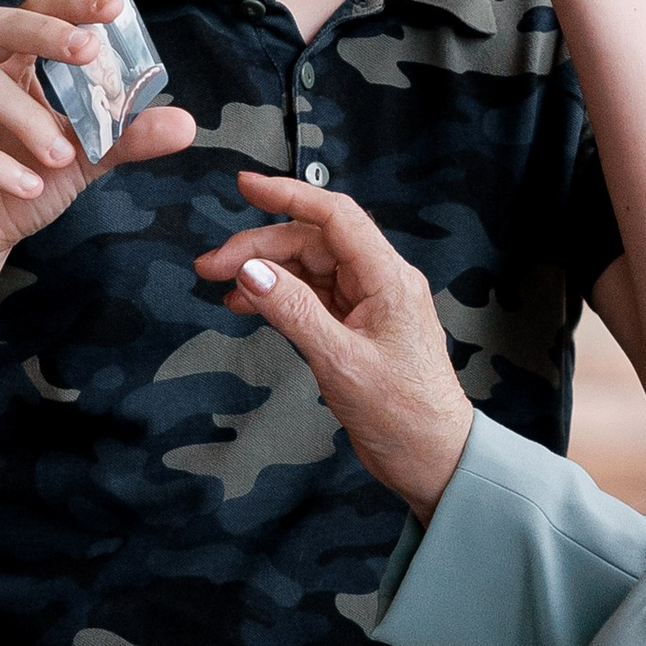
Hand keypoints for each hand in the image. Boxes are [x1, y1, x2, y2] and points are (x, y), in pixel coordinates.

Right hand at [0, 0, 195, 291]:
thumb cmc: (27, 184)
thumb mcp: (85, 159)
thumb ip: (127, 137)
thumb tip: (187, 123)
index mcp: (7, 60)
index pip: (35, 10)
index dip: (71, 3)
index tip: (114, 8)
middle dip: (45, 32)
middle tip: (88, 54)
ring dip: (27, 117)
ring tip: (62, 157)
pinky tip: (29, 187)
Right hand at [196, 174, 474, 512]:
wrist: (434, 459)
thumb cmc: (406, 415)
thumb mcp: (341, 362)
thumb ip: (295, 313)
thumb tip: (253, 273)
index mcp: (389, 279)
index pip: (335, 217)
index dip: (289, 194)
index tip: (247, 185)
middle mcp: (381, 283)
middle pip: (313, 242)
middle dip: (260, 246)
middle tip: (212, 266)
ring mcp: (369, 304)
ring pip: (308, 268)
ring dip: (265, 272)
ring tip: (221, 286)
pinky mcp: (357, 328)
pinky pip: (312, 297)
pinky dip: (279, 297)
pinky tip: (250, 305)